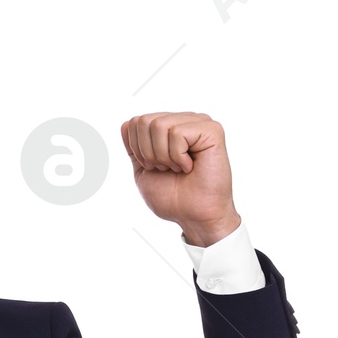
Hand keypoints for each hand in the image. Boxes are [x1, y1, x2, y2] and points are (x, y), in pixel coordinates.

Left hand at [119, 113, 240, 246]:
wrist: (194, 216)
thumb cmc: (174, 199)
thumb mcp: (143, 172)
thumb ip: (134, 148)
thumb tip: (126, 124)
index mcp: (170, 128)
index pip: (136, 122)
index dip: (138, 149)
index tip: (155, 168)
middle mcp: (185, 121)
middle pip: (145, 121)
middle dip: (148, 153)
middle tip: (167, 169)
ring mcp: (199, 123)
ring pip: (159, 125)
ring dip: (164, 157)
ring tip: (179, 168)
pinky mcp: (212, 130)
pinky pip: (177, 133)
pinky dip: (178, 157)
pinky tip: (190, 167)